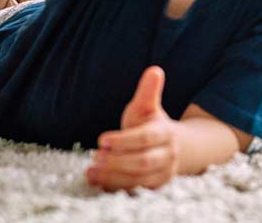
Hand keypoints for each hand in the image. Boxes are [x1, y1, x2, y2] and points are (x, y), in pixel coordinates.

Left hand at [87, 66, 179, 191]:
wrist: (169, 147)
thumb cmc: (150, 124)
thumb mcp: (146, 107)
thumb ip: (148, 92)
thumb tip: (155, 70)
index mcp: (165, 132)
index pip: (145, 138)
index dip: (124, 141)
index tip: (102, 140)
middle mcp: (168, 155)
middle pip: (144, 162)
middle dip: (118, 160)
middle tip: (96, 156)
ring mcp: (163, 174)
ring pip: (139, 179)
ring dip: (114, 176)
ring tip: (92, 170)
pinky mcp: (154, 188)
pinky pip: (135, 191)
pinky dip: (115, 187)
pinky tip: (96, 180)